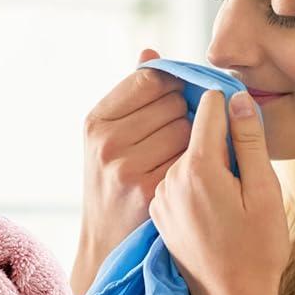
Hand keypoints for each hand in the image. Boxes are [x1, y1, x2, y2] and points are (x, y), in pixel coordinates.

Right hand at [77, 48, 188, 262]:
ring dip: (193, 138)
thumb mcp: (109, 138)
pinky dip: (198, 162)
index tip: (178, 100)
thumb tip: (151, 52)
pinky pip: (192, 157)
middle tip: (178, 135)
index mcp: (96, 122)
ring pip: (187, 128)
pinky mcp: (151, 190)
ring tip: (181, 155)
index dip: (171, 86)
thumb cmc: (114, 183)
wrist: (107, 243)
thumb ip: (132, 96)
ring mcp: (127, 167)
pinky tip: (191, 174)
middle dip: (183, 114)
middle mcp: (107, 142)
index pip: (148, 80)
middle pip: (172, 102)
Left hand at [148, 88, 289, 294]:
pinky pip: (178, 180)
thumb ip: (249, 141)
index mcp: (199, 167)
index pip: (207, 106)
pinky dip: (195, 180)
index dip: (227, 101)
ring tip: (232, 189)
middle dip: (219, 133)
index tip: (241, 106)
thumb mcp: (265, 191)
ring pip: (186, 156)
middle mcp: (171, 178)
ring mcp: (161, 197)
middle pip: (194, 131)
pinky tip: (216, 204)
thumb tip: (237, 98)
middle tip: (245, 159)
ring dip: (208, 159)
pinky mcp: (159, 213)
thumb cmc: (257, 250)